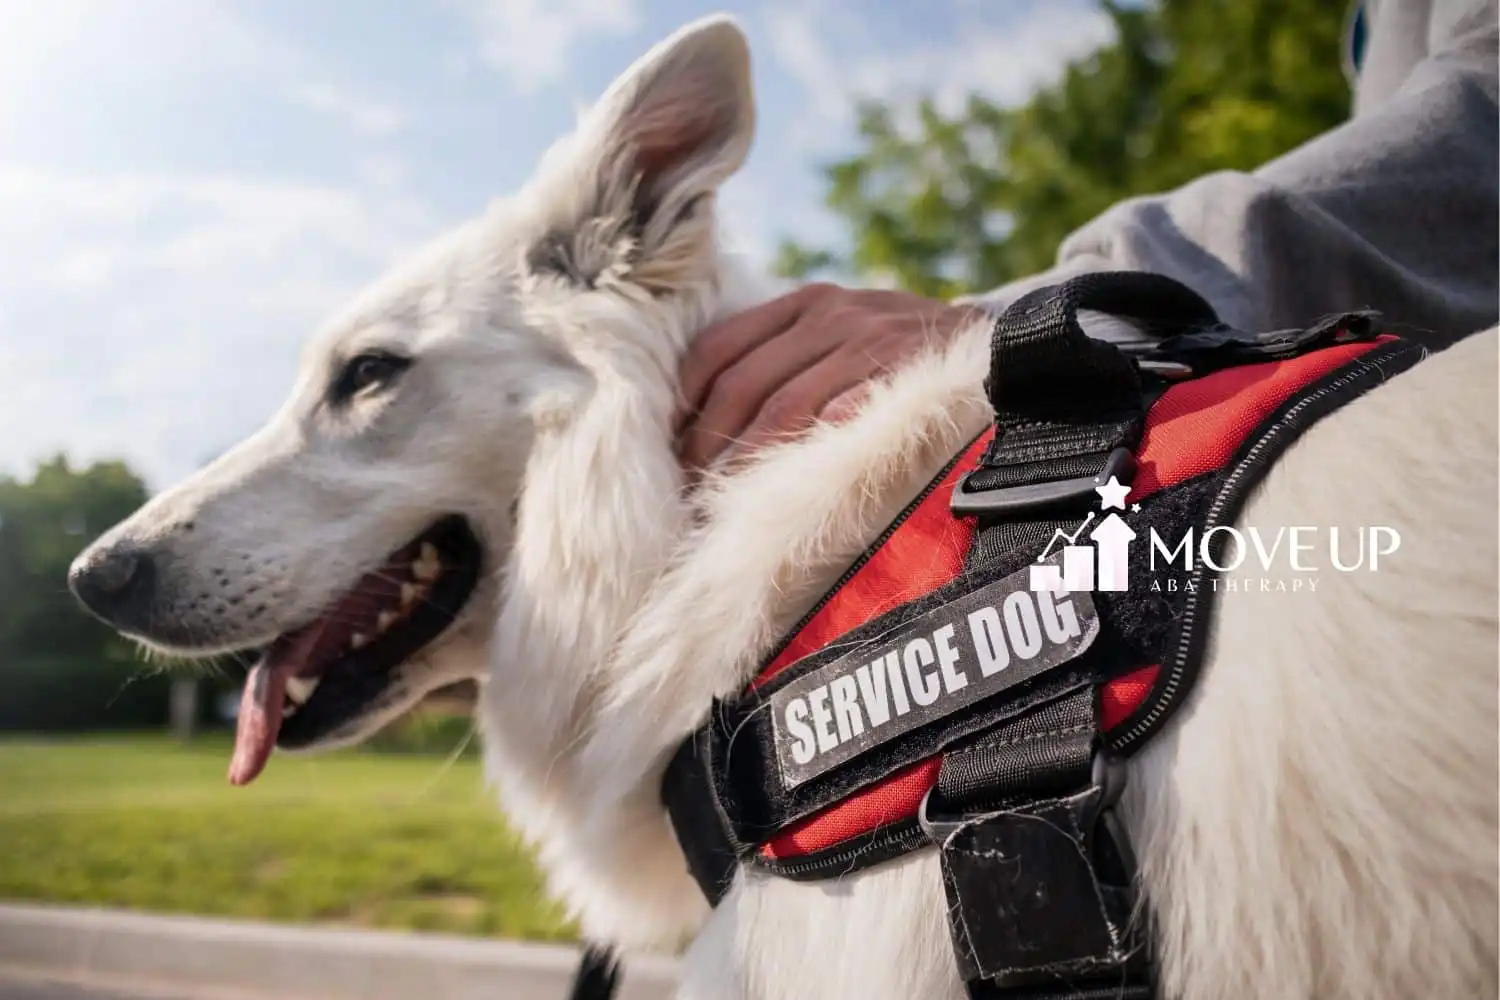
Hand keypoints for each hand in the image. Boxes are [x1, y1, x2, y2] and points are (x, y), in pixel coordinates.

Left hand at [675, 283, 981, 469]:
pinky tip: (787, 486)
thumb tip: (704, 419)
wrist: (993, 347)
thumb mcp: (841, 335)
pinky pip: (842, 418)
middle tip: (687, 491)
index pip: (717, 348)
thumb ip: (785, 358)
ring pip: (782, 408)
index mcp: (804, 304)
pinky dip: (808, 453)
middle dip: (706, 444)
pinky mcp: (905, 377)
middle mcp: (831, 316)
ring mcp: (870, 344)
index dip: (683, 402)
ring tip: (724, 503)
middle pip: (741, 384)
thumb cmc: (897, 356)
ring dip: (746, 462)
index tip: (666, 445)